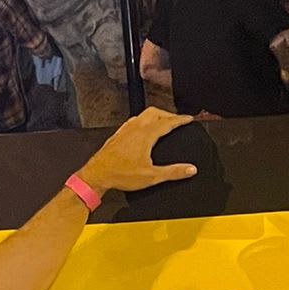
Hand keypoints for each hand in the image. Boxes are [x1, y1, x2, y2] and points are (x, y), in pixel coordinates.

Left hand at [76, 107, 200, 194]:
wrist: (97, 175)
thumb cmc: (120, 174)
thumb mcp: (152, 176)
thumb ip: (173, 172)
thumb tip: (190, 169)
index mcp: (145, 135)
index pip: (167, 122)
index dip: (180, 119)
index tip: (188, 118)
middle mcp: (134, 129)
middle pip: (154, 112)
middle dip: (168, 114)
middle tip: (176, 120)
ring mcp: (124, 131)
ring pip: (142, 115)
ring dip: (155, 116)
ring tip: (162, 122)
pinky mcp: (117, 135)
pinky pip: (132, 122)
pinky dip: (142, 121)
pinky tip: (141, 130)